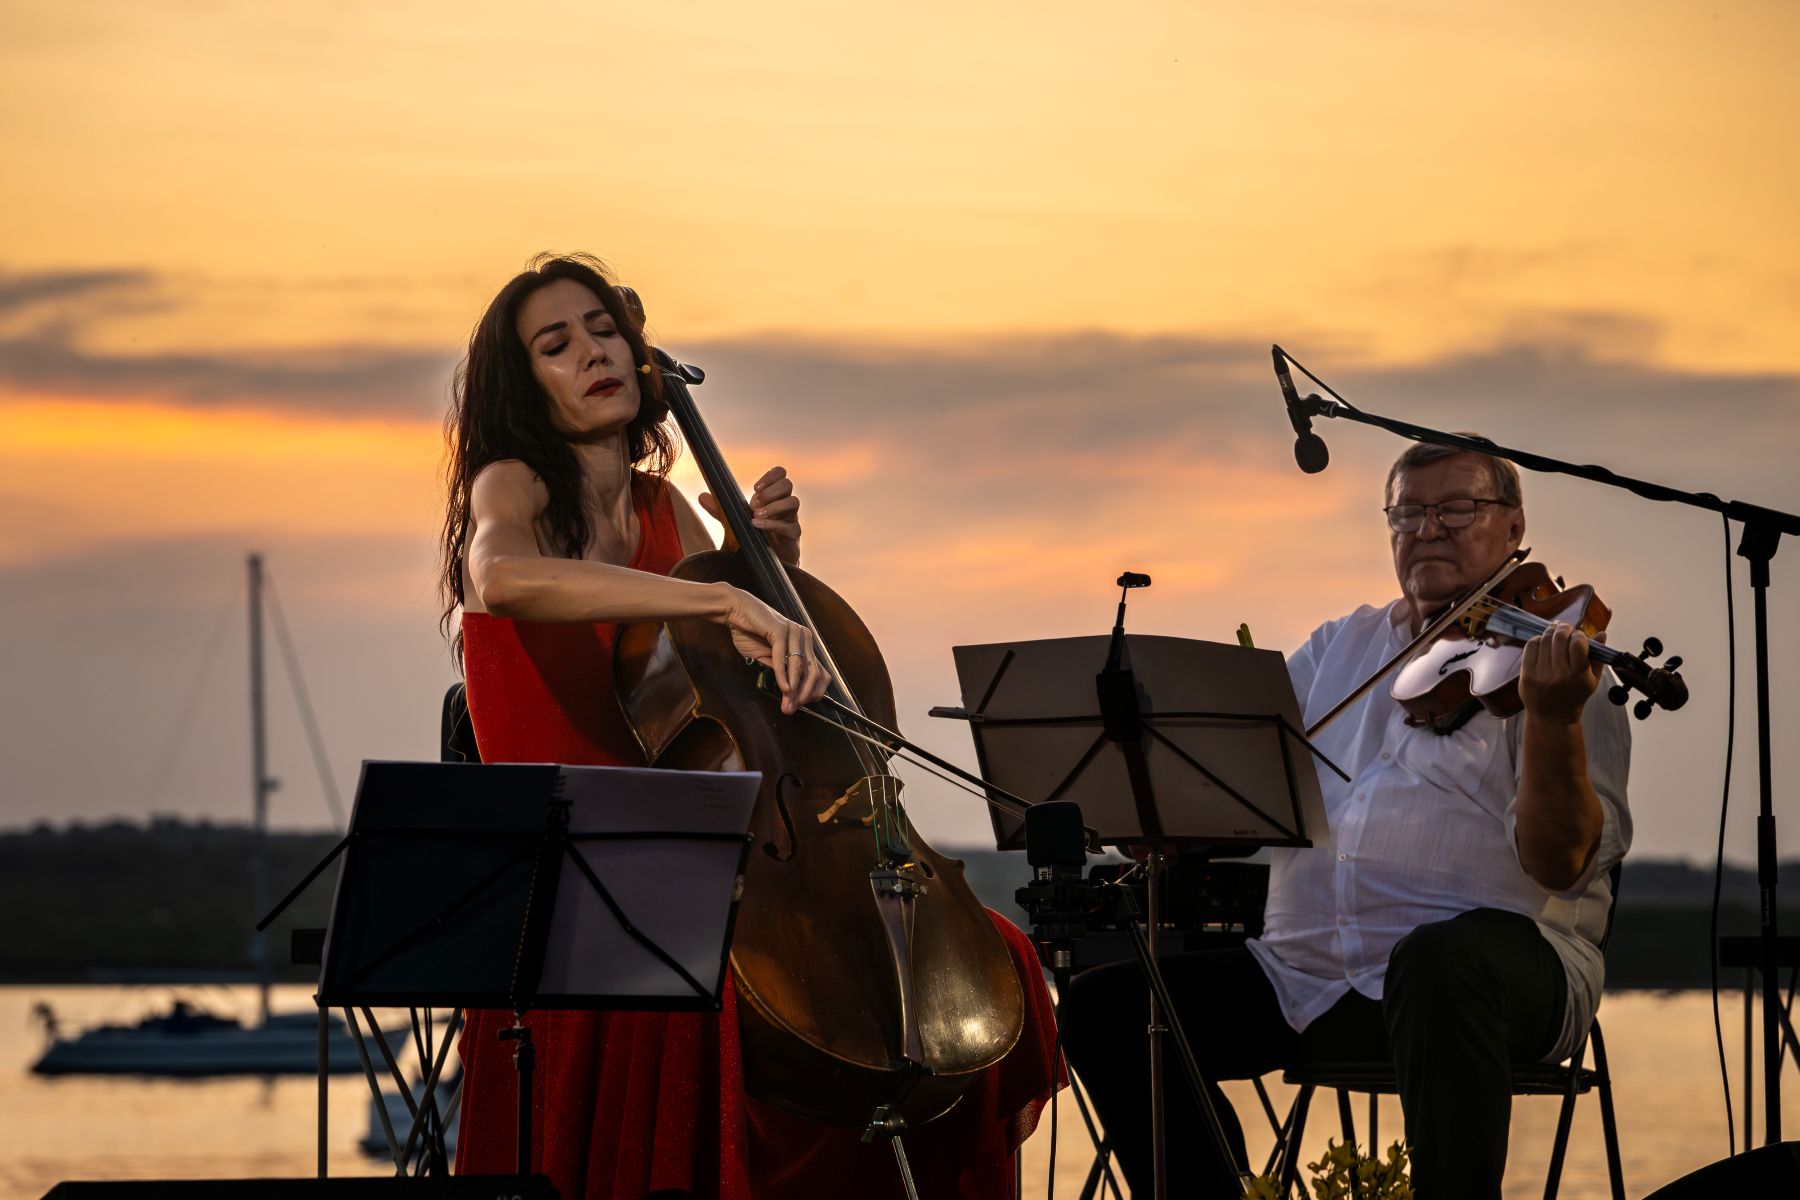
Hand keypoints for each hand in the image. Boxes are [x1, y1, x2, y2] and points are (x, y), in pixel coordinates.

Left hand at [700, 466, 800, 565]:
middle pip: (787, 485)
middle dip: (769, 491)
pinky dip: (772, 524)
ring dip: (773, 506)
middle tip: (752, 504)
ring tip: (754, 514)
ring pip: (793, 502)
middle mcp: (785, 505)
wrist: (764, 563)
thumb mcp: (734, 523)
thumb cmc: (753, 537)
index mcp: (774, 497)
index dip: (771, 476)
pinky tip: (757, 525)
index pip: (780, 475)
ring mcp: (791, 520)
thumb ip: (720, 510)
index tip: (754, 488)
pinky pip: (789, 526)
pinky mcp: (793, 536)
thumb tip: (702, 497)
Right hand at [718, 586, 830, 713]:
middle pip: (813, 671)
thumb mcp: (769, 658)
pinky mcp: (780, 630)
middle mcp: (803, 636)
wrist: (735, 611)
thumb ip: (781, 672)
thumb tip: (791, 697)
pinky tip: (783, 689)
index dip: (813, 692)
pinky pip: (783, 657)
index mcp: (804, 643)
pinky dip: (783, 675)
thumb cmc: (751, 634)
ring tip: (787, 704)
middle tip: (791, 709)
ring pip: (800, 666)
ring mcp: (793, 632)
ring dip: (794, 688)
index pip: (819, 672)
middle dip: (803, 694)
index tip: (800, 706)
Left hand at [1519, 621, 1601, 724]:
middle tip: (1565, 627)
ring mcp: (1541, 674)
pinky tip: (1542, 641)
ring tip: (1554, 631)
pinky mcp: (1527, 675)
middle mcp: (1559, 675)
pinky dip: (1537, 640)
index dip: (1578, 634)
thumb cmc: (1575, 696)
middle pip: (1559, 639)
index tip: (1578, 635)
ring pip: (1544, 641)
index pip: (1578, 644)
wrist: (1552, 716)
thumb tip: (1601, 633)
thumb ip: (1598, 656)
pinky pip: (1530, 648)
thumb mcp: (1592, 680)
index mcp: (1578, 675)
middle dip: (1563, 628)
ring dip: (1550, 631)